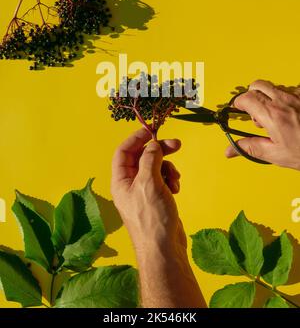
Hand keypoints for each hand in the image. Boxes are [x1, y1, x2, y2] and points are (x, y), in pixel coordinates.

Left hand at [111, 128, 205, 307]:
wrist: (164, 249)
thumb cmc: (152, 217)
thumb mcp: (149, 182)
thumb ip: (150, 158)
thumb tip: (153, 144)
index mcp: (120, 181)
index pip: (123, 151)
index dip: (136, 138)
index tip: (152, 130)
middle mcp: (130, 185)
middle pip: (142, 157)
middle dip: (159, 150)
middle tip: (176, 144)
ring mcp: (144, 193)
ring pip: (155, 168)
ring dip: (168, 167)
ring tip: (175, 178)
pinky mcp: (156, 200)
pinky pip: (163, 180)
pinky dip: (171, 180)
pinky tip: (176, 188)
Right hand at [226, 80, 299, 169]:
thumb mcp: (276, 154)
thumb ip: (250, 148)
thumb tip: (230, 150)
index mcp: (272, 115)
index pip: (246, 98)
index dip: (238, 103)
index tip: (237, 110)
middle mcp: (283, 101)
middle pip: (257, 85)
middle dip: (251, 96)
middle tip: (255, 113)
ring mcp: (296, 96)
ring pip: (273, 87)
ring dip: (268, 97)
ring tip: (275, 116)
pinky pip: (290, 91)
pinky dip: (284, 99)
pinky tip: (290, 114)